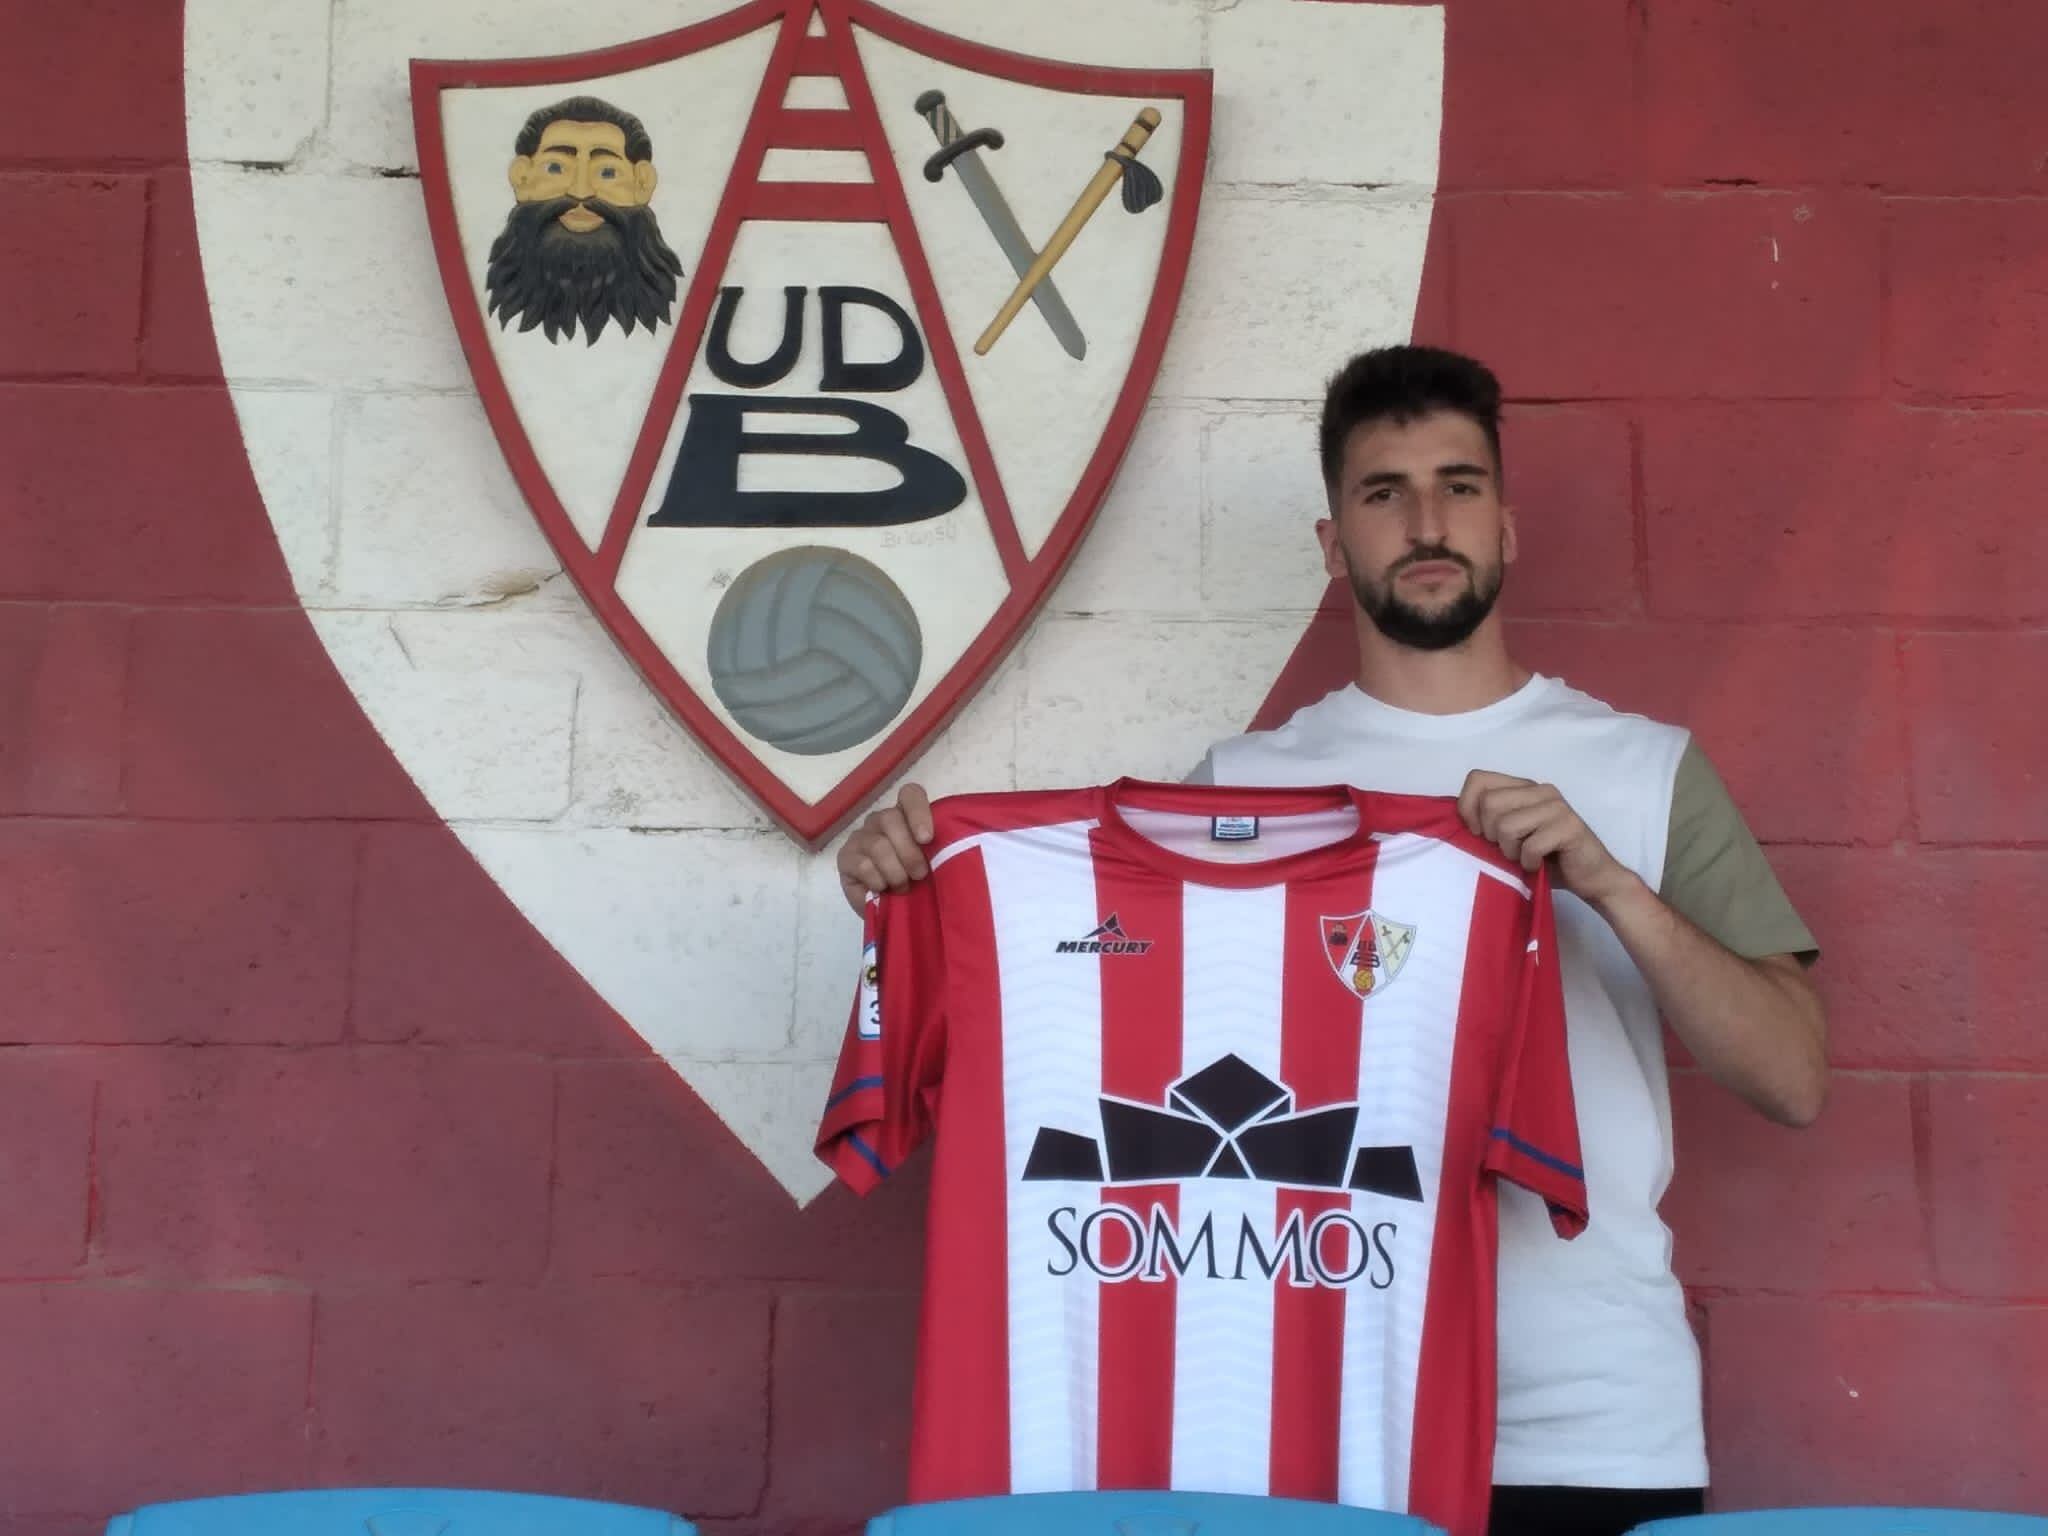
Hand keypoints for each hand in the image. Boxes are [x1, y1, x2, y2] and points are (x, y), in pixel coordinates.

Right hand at [836, 783, 934, 913]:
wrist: (893, 913)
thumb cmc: (918, 885)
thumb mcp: (934, 867)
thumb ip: (939, 852)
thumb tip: (949, 851)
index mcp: (906, 816)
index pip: (909, 794)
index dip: (918, 812)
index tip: (927, 839)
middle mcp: (880, 820)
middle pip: (891, 819)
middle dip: (909, 852)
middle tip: (920, 875)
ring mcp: (860, 837)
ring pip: (878, 845)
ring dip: (895, 871)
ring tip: (903, 886)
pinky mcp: (845, 857)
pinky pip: (863, 865)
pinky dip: (878, 881)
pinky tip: (882, 889)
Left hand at [1456, 770, 1637, 907]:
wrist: (1592, 878)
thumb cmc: (1545, 859)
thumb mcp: (1510, 835)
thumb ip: (1489, 819)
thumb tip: (1455, 817)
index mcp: (1523, 787)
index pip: (1477, 779)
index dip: (1467, 808)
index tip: (1477, 833)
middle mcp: (1540, 790)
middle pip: (1489, 804)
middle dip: (1491, 836)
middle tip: (1509, 849)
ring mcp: (1557, 806)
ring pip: (1506, 826)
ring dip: (1511, 852)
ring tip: (1525, 857)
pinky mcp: (1570, 826)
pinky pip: (1530, 846)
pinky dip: (1529, 863)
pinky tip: (1540, 865)